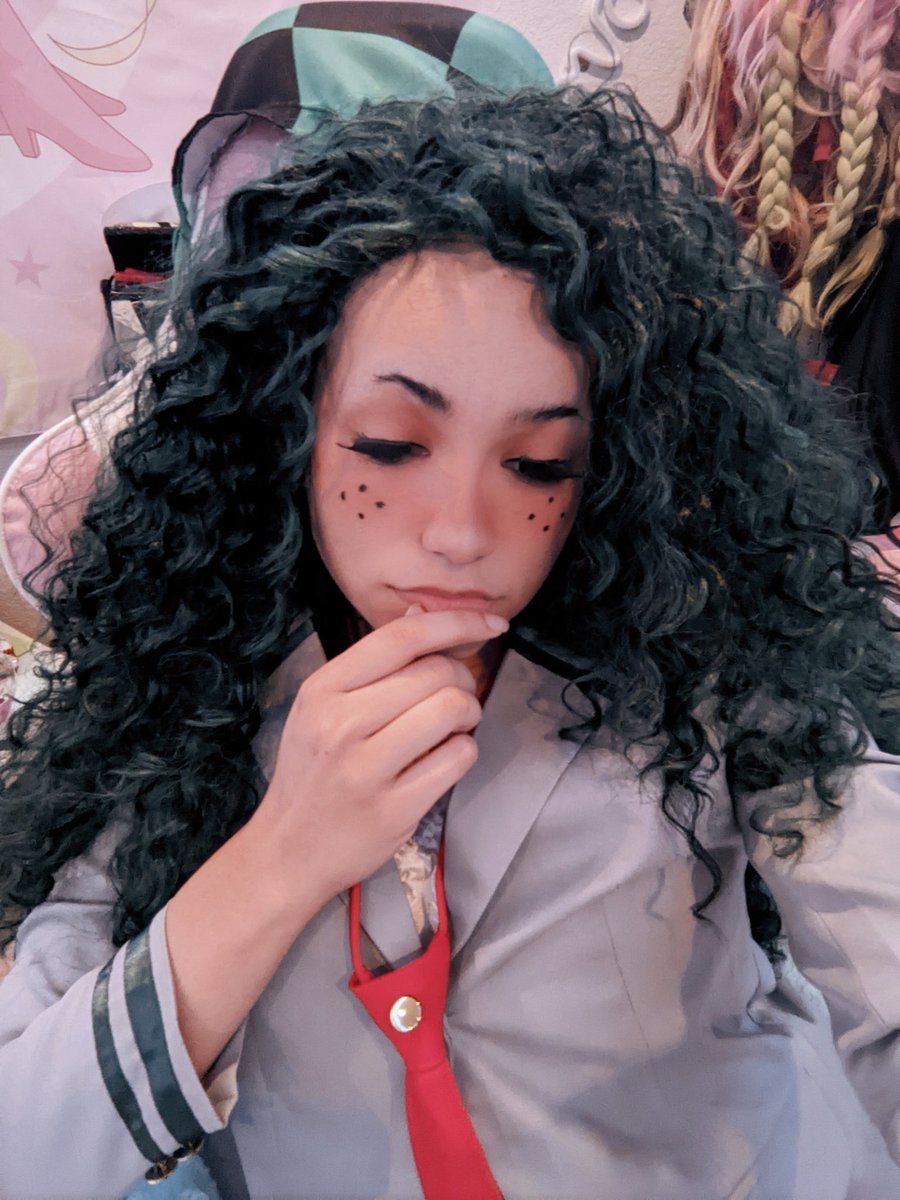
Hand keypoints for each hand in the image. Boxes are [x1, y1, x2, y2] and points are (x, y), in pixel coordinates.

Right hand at [250, 607, 507, 905]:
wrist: (287, 850)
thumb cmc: (312, 773)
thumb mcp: (320, 708)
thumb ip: (371, 665)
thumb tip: (420, 616)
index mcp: (322, 690)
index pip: (403, 637)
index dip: (457, 623)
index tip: (491, 624)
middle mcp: (340, 724)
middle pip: (436, 672)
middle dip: (464, 679)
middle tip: (456, 697)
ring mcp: (367, 770)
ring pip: (452, 709)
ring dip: (469, 713)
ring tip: (454, 726)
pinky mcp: (395, 808)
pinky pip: (458, 757)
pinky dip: (464, 751)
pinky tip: (445, 757)